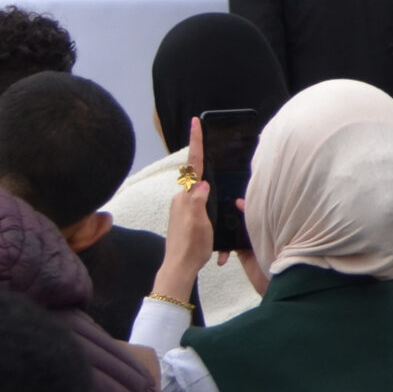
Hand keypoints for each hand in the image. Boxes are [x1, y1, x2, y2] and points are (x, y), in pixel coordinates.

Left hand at [154, 119, 217, 306]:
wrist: (179, 268)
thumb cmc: (191, 246)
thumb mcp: (199, 222)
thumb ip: (198, 200)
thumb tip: (201, 183)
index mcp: (186, 197)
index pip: (193, 165)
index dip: (195, 143)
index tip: (195, 123)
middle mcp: (182, 199)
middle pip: (195, 174)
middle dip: (202, 160)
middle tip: (206, 139)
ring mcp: (184, 209)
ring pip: (198, 190)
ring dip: (207, 189)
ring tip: (213, 188)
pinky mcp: (188, 217)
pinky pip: (199, 202)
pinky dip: (206, 202)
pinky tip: (212, 210)